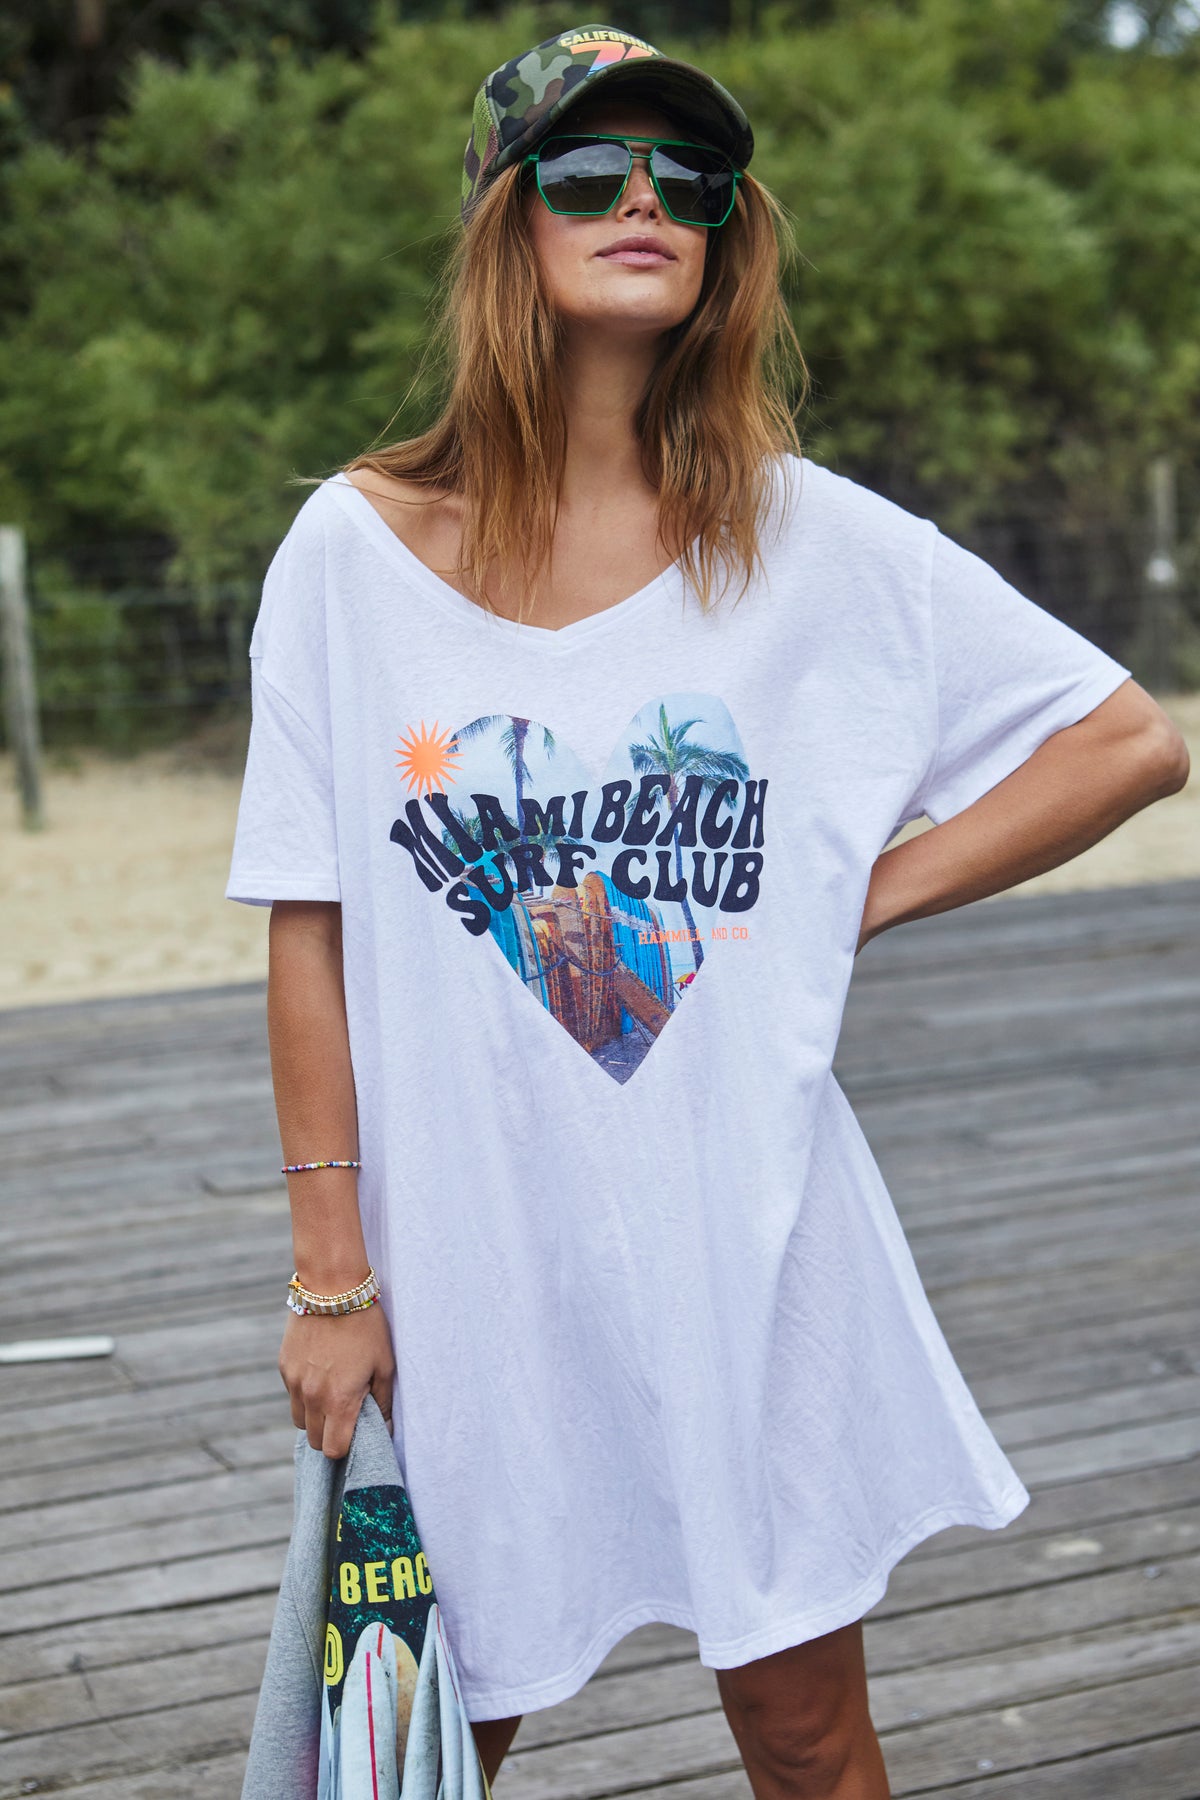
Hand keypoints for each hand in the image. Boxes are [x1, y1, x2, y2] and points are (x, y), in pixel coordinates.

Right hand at [279, 1303, 396, 1459]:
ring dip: (314, 1417)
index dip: (344, 1449)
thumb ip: (383, 1401)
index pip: (333, 1450)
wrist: (332, 1289)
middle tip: (345, 1416)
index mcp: (339, 1401)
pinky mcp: (284, 1367)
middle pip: (314, 1440)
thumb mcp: (385, 1364)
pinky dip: (304, 1394)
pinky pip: (293, 1394)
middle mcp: (312, 1397)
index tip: (354, 1435)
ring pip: (298, 1420)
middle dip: (328, 1435)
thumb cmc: (365, 1326)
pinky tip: (320, 1372)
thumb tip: (385, 1427)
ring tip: (332, 1395)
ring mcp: (294, 1383)